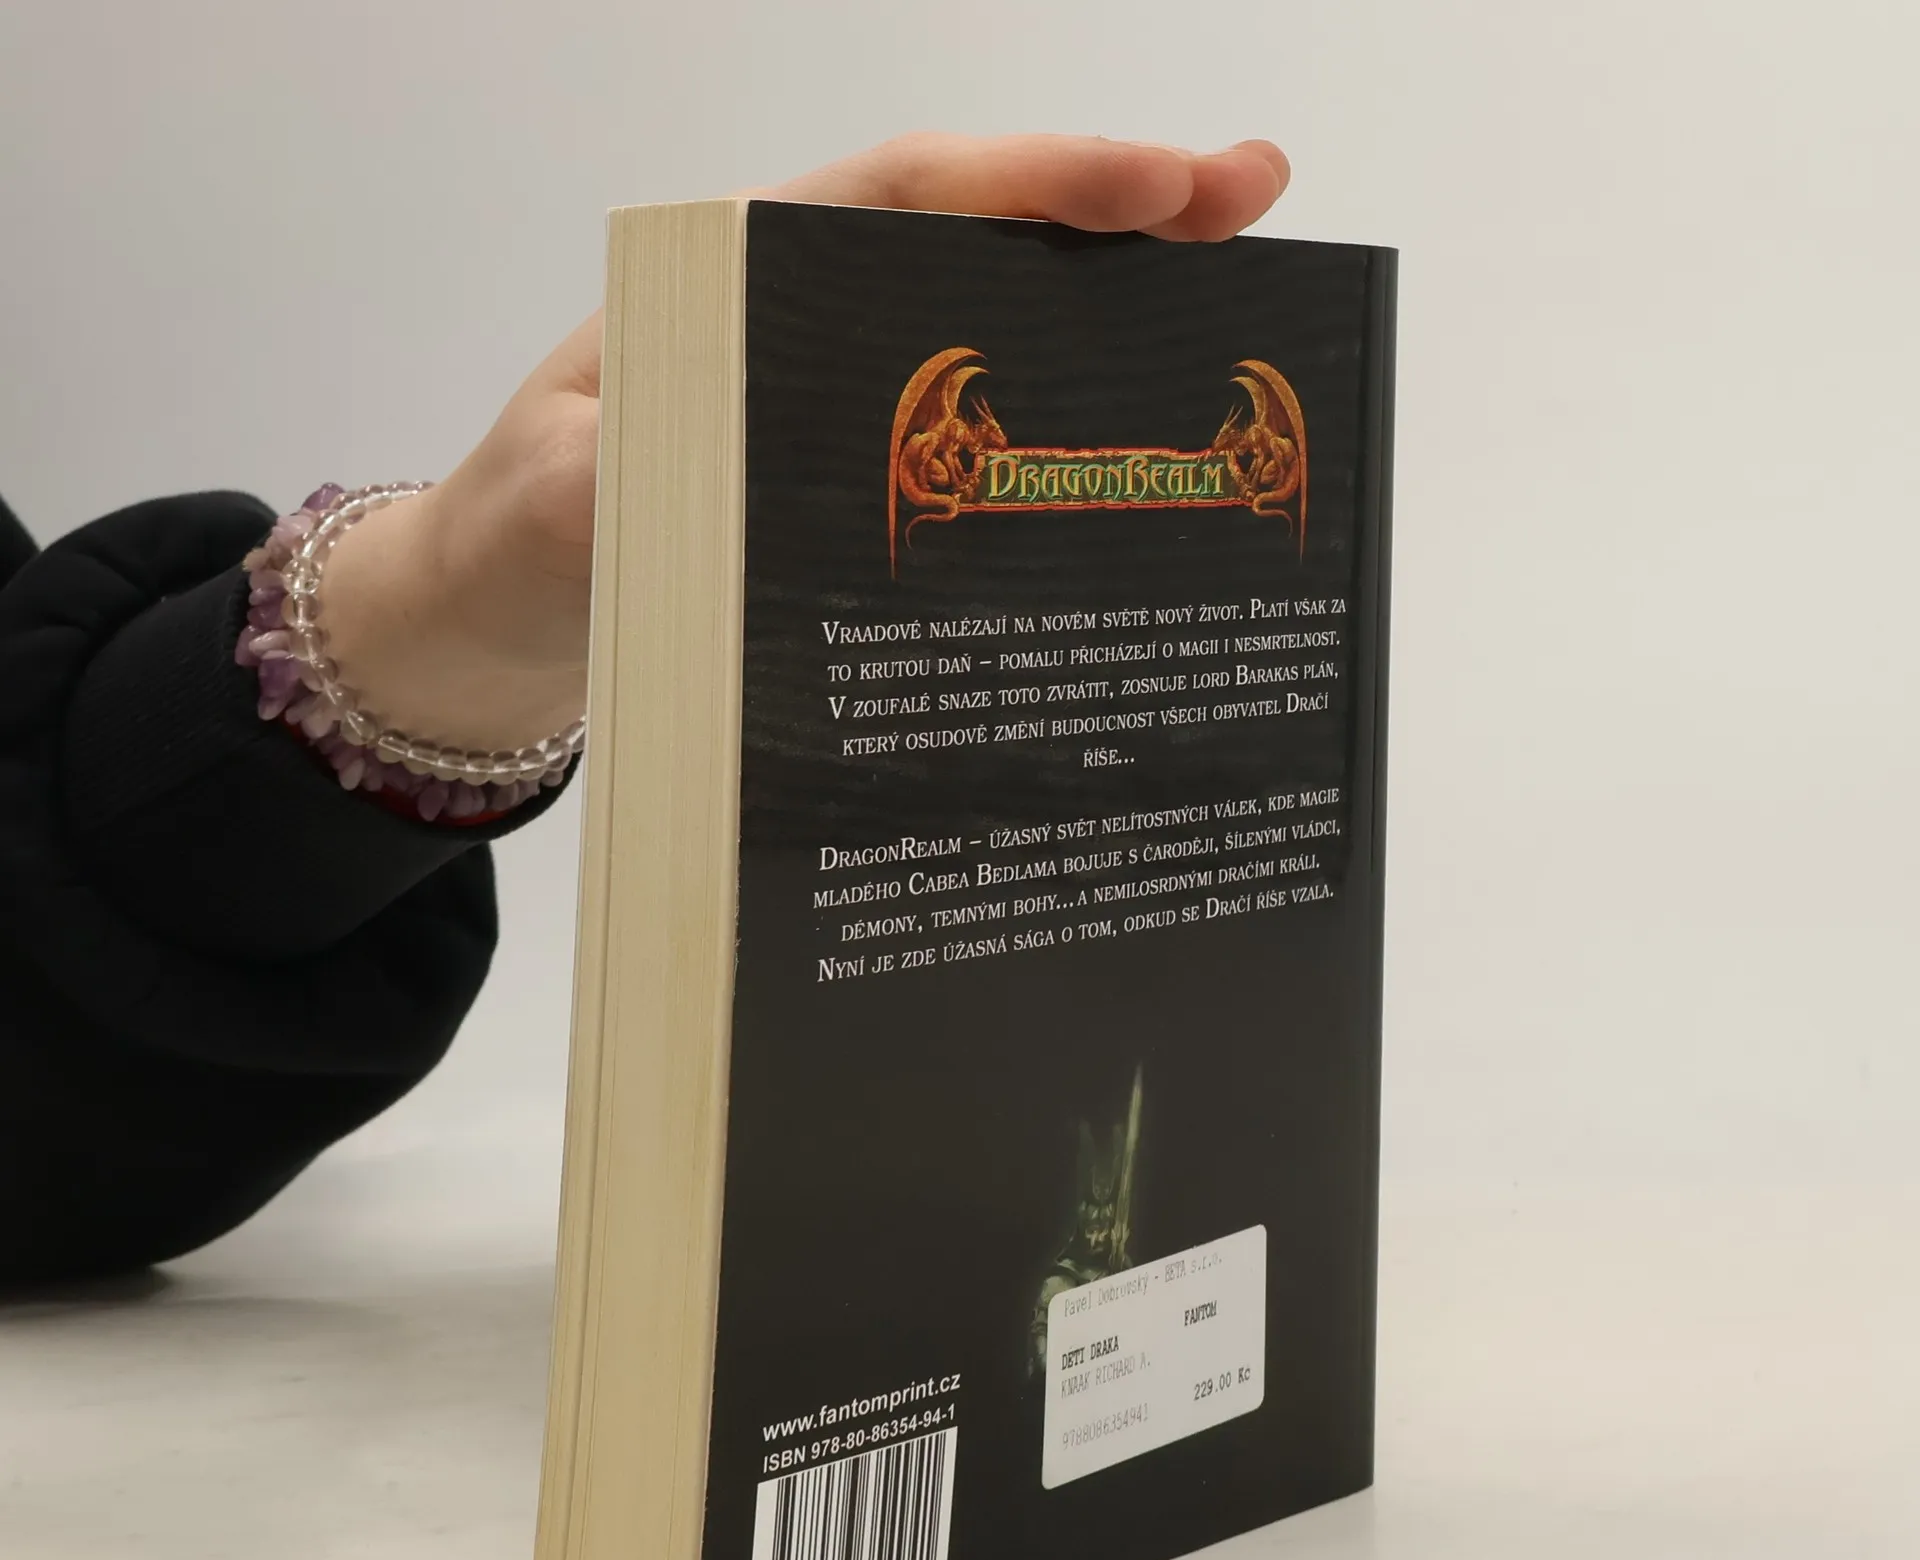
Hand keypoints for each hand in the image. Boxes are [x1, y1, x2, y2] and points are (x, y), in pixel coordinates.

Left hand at [321, 135, 1290, 752]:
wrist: (499, 609)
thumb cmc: (520, 537)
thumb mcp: (551, 507)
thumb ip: (617, 484)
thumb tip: (721, 477)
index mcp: (737, 287)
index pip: (905, 200)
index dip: (1038, 185)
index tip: (1161, 189)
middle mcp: (806, 322)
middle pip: (981, 242)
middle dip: (1120, 217)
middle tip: (1257, 202)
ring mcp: (840, 399)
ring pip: (995, 328)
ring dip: (1113, 312)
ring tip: (1244, 301)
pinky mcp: (857, 473)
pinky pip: (975, 430)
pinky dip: (1062, 414)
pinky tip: (1142, 434)